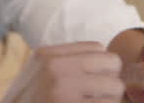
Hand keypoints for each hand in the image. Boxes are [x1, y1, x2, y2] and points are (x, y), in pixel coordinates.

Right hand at [0, 42, 126, 102]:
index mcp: (47, 55)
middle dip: (111, 80)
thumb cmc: (27, 102)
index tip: (97, 79)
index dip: (102, 65)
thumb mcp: (37, 73)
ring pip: (116, 88)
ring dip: (111, 99)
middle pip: (112, 63)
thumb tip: (104, 61)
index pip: (97, 47)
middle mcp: (56, 69)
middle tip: (101, 94)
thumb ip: (63, 62)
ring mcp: (64, 92)